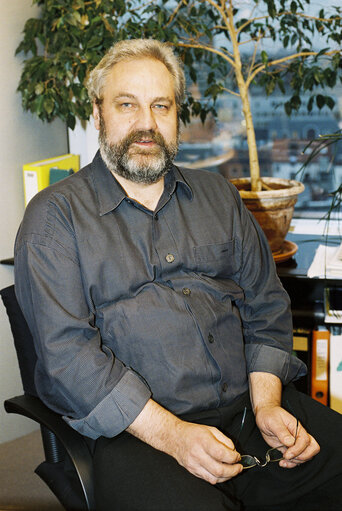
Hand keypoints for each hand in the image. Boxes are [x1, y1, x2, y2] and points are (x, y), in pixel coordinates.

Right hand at [127, 399, 241, 484]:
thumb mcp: (210, 429)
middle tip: (239, 467)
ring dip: (227, 477)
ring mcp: (194, 465)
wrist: (174, 437)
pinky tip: (222, 473)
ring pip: (214, 478)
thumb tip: (233, 451)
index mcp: (203, 441)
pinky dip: (218, 478)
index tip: (238, 456)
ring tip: (232, 471)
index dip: (233, 457)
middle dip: (233, 471)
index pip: (221, 453)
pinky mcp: (192, 471)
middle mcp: (197, 454)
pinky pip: (208, 479)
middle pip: (219, 470)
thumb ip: (224, 439)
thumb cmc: (193, 432)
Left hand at [255, 405, 319, 467]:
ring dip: (296, 461)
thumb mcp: (273, 421)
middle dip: (302, 457)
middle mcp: (298, 436)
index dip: (298, 449)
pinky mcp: (289, 448)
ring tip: (283, 459)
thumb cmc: (269, 414)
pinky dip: (291, 464)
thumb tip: (290, 442)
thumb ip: (282, 432)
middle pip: (312, 449)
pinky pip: (296, 459)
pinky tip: (282, 462)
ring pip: (305, 456)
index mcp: (297, 427)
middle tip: (288, 457)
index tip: (287, 454)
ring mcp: (294, 443)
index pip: (306, 440)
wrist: (264, 414)